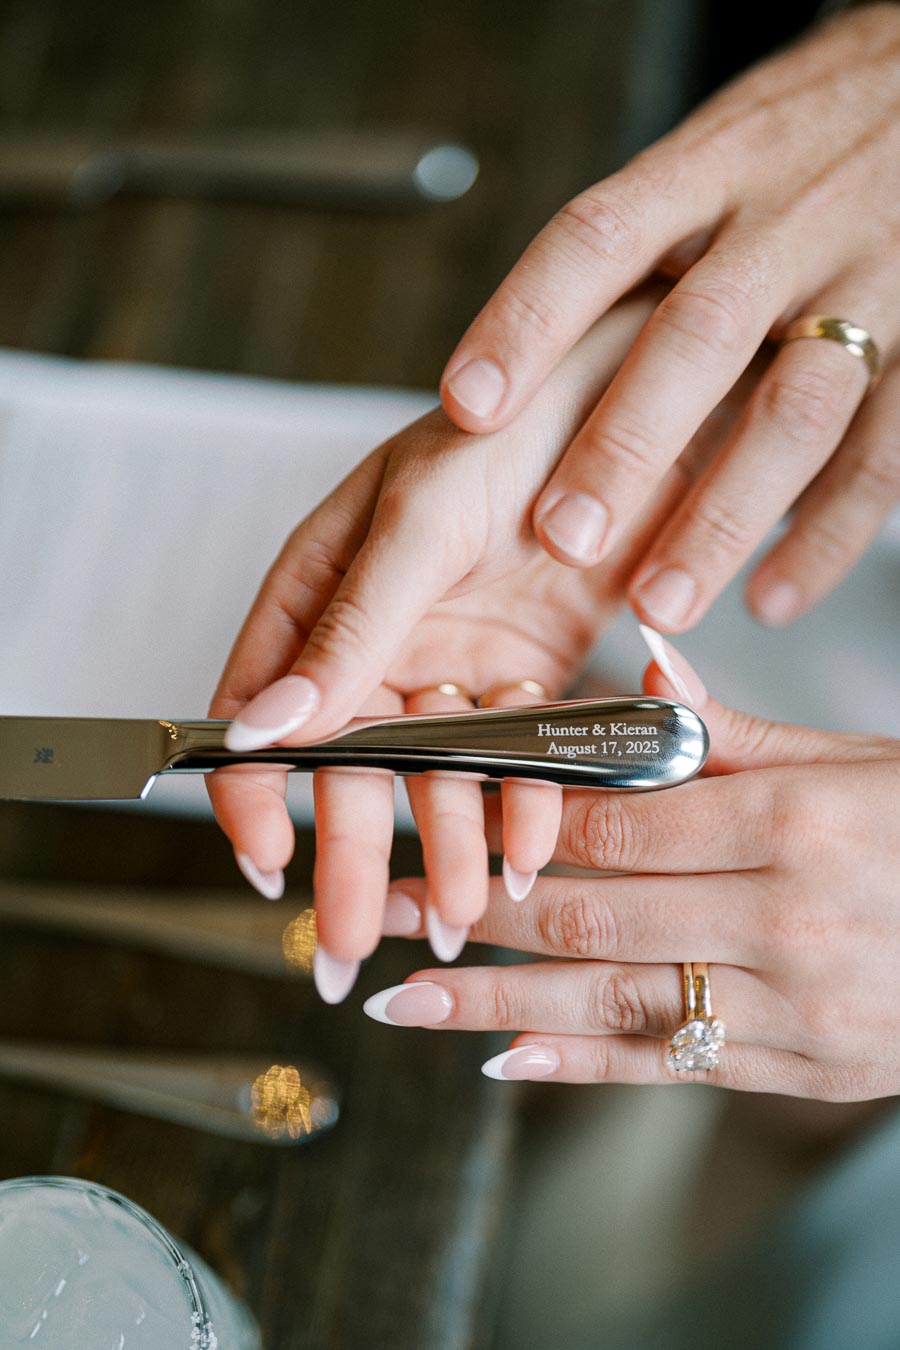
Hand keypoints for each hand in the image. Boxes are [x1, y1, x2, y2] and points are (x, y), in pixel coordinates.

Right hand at [210, 291, 719, 994]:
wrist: (633, 401)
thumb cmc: (507, 427)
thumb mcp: (416, 520)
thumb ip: (348, 626)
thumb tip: (263, 724)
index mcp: (321, 590)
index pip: (259, 703)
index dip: (250, 788)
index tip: (264, 862)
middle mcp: (379, 636)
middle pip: (348, 762)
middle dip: (349, 853)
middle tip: (350, 943)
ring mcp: (451, 660)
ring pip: (435, 773)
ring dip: (442, 845)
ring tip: (454, 914)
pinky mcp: (525, 675)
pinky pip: (516, 756)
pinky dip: (526, 803)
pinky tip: (528, 851)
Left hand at [368, 638, 899, 1100]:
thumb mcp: (856, 761)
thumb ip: (738, 731)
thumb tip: (649, 669)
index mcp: (792, 823)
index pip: (617, 820)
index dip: (515, 817)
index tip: (444, 810)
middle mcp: (781, 919)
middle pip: (589, 911)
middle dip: (469, 905)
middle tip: (377, 901)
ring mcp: (790, 1007)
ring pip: (607, 1001)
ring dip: (489, 1003)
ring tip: (400, 995)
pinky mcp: (798, 1070)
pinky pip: (668, 1065)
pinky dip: (578, 1063)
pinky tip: (499, 1058)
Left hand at [440, 5, 899, 629]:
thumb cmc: (805, 140)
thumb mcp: (713, 153)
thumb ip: (638, 245)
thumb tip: (523, 352)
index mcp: (710, 169)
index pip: (600, 238)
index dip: (527, 321)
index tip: (467, 406)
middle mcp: (787, 223)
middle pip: (695, 337)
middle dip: (623, 445)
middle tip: (565, 534)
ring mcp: (867, 284)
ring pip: (793, 410)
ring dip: (721, 516)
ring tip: (660, 600)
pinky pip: (883, 453)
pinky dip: (826, 534)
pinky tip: (771, 594)